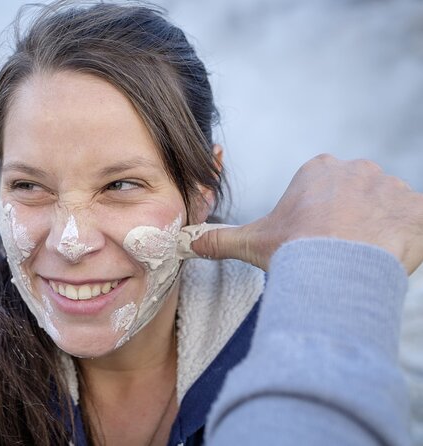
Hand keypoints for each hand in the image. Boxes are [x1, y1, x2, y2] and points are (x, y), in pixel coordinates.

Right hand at [189, 154, 422, 273]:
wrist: (338, 270)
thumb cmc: (295, 250)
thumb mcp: (251, 243)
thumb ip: (219, 240)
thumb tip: (188, 243)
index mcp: (318, 170)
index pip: (323, 190)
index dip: (318, 218)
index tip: (313, 239)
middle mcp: (356, 170)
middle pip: (356, 195)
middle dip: (350, 220)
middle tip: (336, 250)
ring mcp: (391, 187)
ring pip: (386, 208)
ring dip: (378, 229)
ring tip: (360, 258)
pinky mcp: (417, 209)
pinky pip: (415, 221)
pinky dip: (407, 238)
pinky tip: (389, 257)